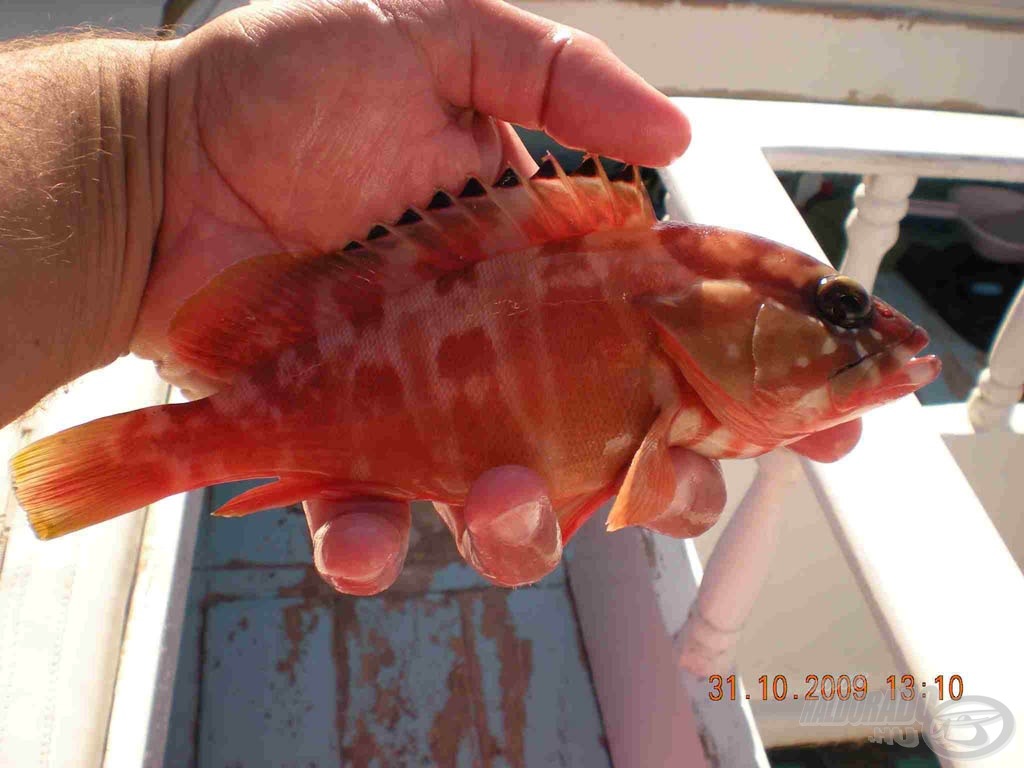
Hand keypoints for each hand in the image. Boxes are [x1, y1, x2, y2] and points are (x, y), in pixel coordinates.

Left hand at [128, 0, 694, 593]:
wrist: (156, 164)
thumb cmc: (281, 93)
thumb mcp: (433, 37)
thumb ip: (556, 71)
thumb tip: (672, 136)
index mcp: (542, 264)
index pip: (670, 330)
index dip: (744, 380)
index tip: (816, 420)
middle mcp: (500, 347)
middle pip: (616, 444)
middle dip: (668, 486)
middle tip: (670, 479)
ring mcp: (424, 407)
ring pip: (508, 508)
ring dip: (524, 528)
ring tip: (502, 495)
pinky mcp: (340, 447)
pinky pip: (370, 524)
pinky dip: (375, 543)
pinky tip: (368, 528)